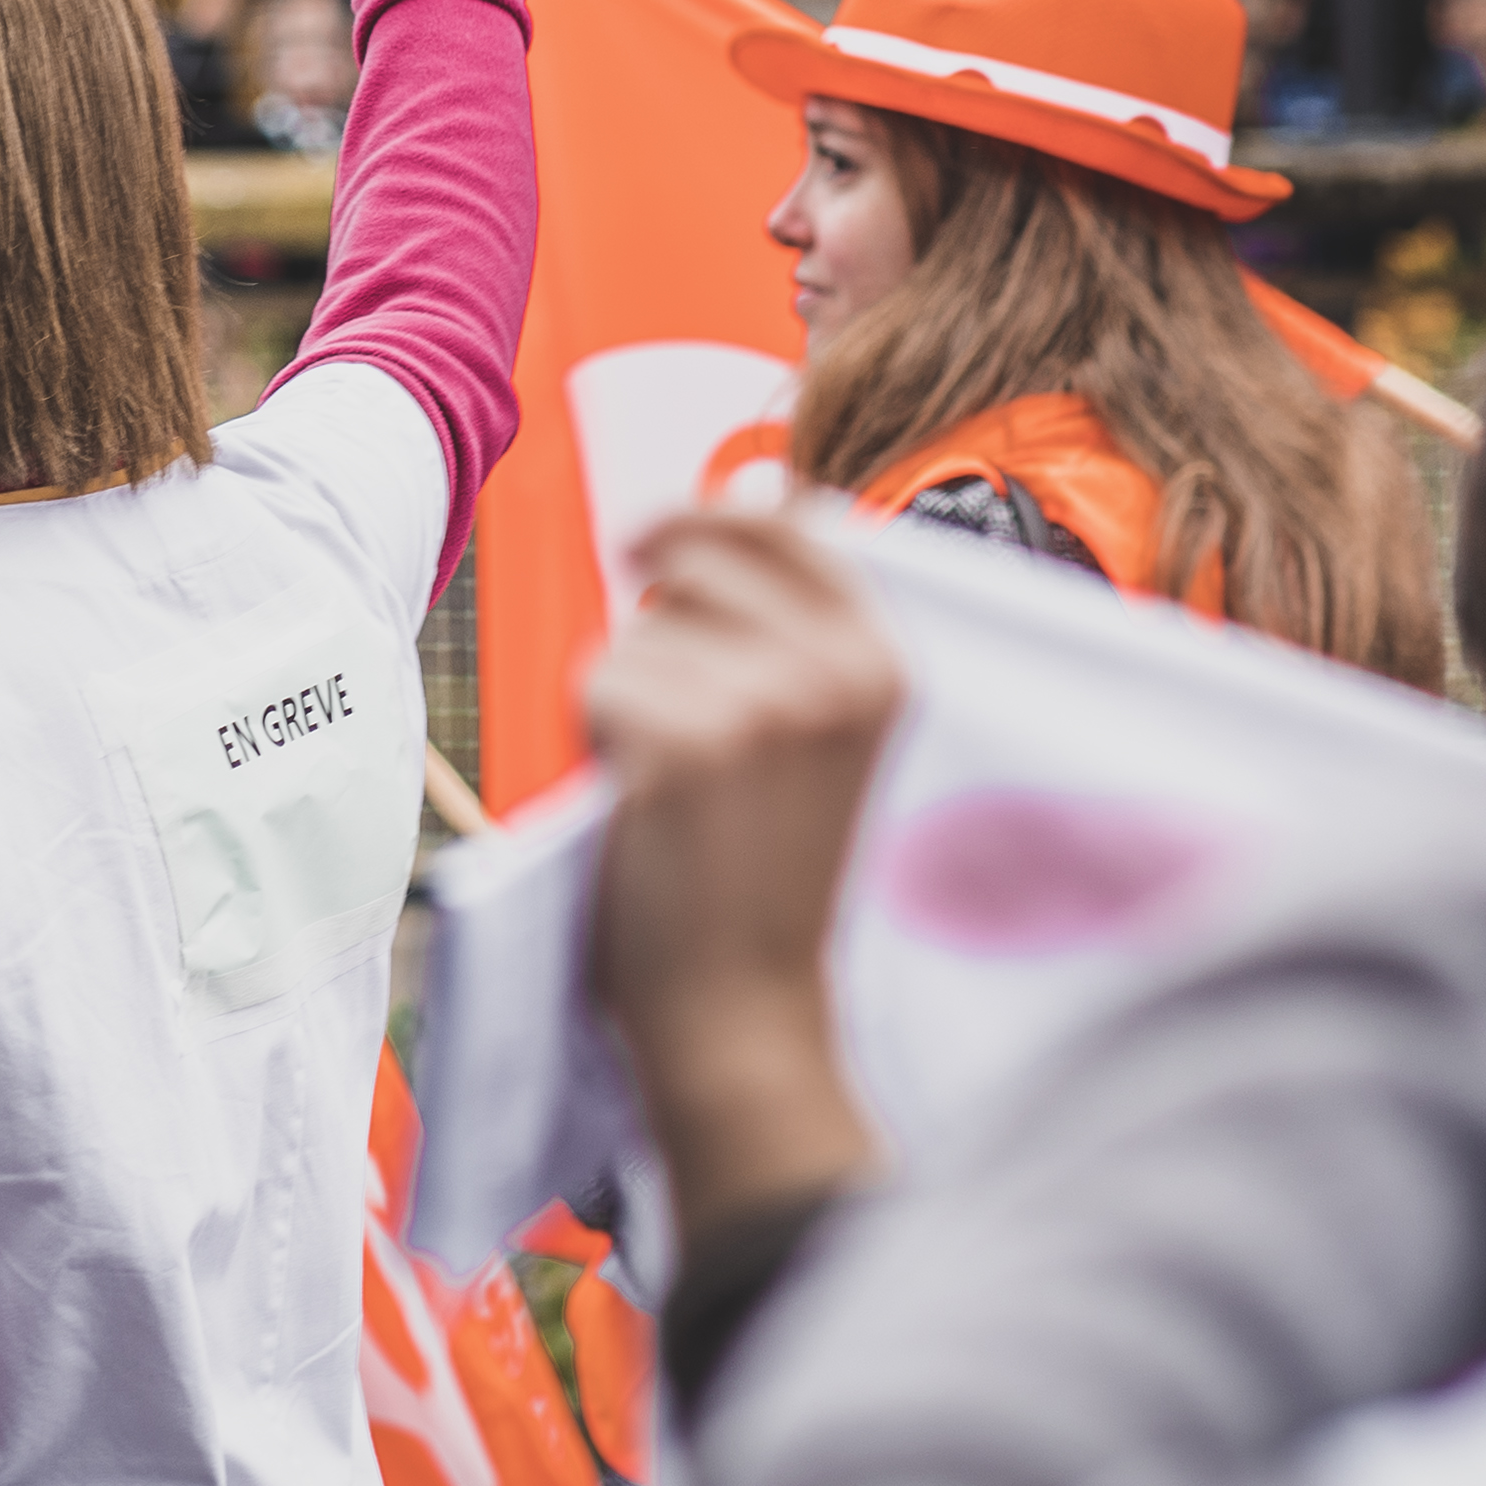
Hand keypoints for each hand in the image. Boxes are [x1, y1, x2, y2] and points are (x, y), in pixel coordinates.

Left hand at [582, 512, 900, 1235]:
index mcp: (887, 662)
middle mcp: (836, 669)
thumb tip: (763, 475)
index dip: (706, 520)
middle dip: (659, 622)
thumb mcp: (827, 728)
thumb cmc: (767, 870)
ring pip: (638, 629)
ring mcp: (762, 701)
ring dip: (630, 692)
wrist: (746, 1010)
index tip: (650, 545)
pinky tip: (644, 808)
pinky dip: (597, 737)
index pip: (786, 524)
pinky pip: (598, 681)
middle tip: (677, 727)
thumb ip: (801, 614)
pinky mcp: (682, 739)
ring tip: (676, 785)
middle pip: (694, 562)